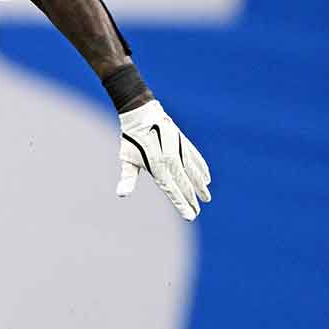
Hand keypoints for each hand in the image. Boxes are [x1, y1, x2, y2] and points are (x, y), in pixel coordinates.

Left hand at [116, 99, 211, 219]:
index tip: (190, 216)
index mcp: (157, 167)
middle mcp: (170, 160)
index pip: (172, 190)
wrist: (141, 113)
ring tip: (206, 197)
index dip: (182, 204)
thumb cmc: (131, 139)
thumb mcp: (127, 159)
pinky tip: (206, 177)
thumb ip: (128, 178)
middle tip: (197, 211)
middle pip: (184, 184)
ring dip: (200, 185)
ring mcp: (179, 150)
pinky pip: (195, 158)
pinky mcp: (183, 142)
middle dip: (192, 200)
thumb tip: (121, 194)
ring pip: (193, 172)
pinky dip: (201, 168)